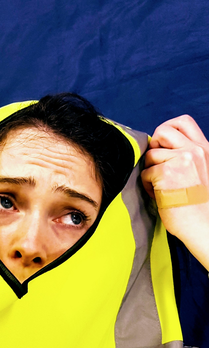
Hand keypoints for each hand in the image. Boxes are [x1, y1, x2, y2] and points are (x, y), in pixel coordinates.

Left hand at [141, 115, 208, 270]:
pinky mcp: (166, 173)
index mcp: (205, 149)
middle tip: (156, 165)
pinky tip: (158, 195)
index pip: (183, 122)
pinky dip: (146, 185)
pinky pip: (144, 173)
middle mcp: (195, 151)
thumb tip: (161, 148)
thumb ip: (187, 156)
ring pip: (150, 155)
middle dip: (153, 147)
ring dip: (149, 171)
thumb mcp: (202, 171)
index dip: (166, 129)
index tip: (161, 145)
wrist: (204, 226)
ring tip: (160, 186)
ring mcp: (182, 160)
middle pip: (162, 131)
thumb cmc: (200, 205)